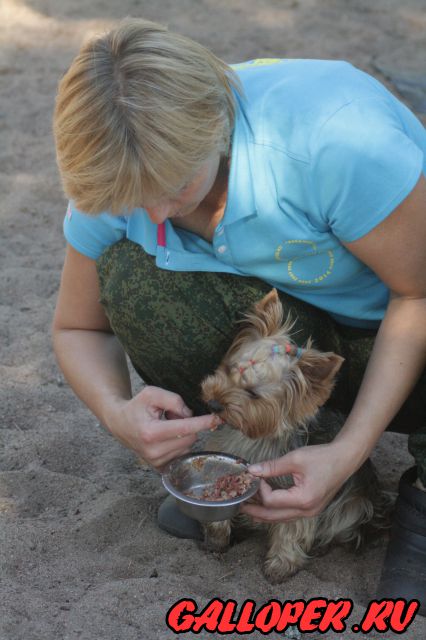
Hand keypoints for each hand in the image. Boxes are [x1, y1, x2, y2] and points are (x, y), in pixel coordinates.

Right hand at [105, 385, 220, 469]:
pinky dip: (180, 444)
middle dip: (188, 424)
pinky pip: (182, 454)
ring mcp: (156, 462)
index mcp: (151, 433)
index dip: (203, 422)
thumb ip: (173, 400)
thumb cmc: (136, 407)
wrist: (120, 424)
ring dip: (183, 434)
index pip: (185, 428)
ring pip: (188, 446)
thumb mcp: (152, 394)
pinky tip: (167, 438)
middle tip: (171, 416)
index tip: (217, 419)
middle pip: (190, 437)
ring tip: (166, 427)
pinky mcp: (159, 467)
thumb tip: (189, 414)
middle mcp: (154, 451)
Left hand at [240, 441, 355, 522]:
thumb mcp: (295, 459)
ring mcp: (310, 512)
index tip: (255, 476)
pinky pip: (288, 514)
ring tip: (249, 508)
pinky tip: (266, 505)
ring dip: (264, 514)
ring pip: (281, 518)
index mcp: (303, 499)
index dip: (260, 490)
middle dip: (255, 512)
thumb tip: (252, 471)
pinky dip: (275, 511)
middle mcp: (307, 511)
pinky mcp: (310, 509)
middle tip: (240, 505)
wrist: (344, 459)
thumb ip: (272, 466)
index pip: (271, 501)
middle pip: (274, 517)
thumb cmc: (322, 457)